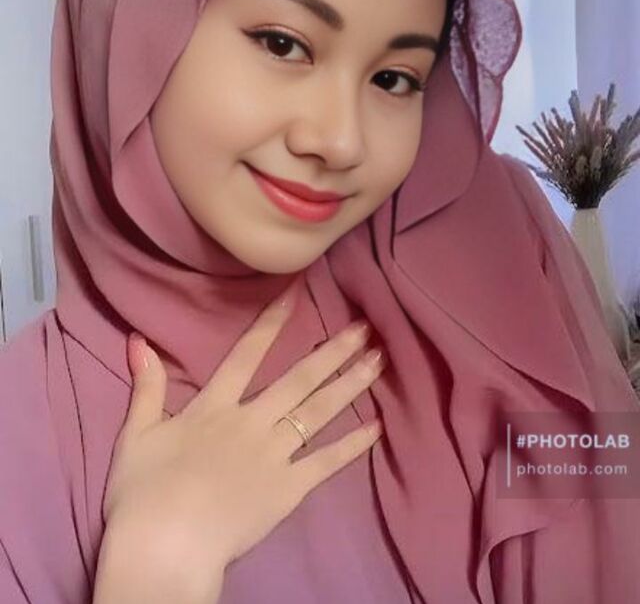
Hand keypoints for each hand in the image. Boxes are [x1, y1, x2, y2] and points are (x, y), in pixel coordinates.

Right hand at [100, 278, 385, 600]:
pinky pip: (326, 463)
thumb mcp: (136, 434)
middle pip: (299, 378)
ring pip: (319, 412)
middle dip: (333, 350)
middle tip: (366, 328)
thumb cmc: (143, 493)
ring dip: (350, 384)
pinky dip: (353, 445)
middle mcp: (252, 421)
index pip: (249, 353)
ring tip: (378, 361)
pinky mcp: (289, 490)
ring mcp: (274, 454)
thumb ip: (146, 386)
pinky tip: (377, 427)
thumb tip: (139, 340)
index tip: (298, 292)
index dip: (273, 321)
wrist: (164, 547)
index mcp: (216, 406)